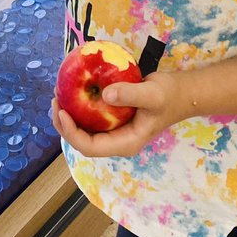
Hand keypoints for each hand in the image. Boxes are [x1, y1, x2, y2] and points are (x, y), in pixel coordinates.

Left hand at [51, 71, 187, 157]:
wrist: (182, 93)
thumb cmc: (169, 96)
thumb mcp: (153, 94)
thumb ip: (131, 94)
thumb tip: (105, 95)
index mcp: (124, 143)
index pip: (90, 147)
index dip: (71, 132)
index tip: (62, 111)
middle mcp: (116, 140)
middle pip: (82, 140)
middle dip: (64, 124)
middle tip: (55, 99)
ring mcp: (114, 130)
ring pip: (84, 129)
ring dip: (68, 114)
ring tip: (58, 94)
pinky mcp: (113, 118)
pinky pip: (90, 117)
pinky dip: (78, 106)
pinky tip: (73, 89)